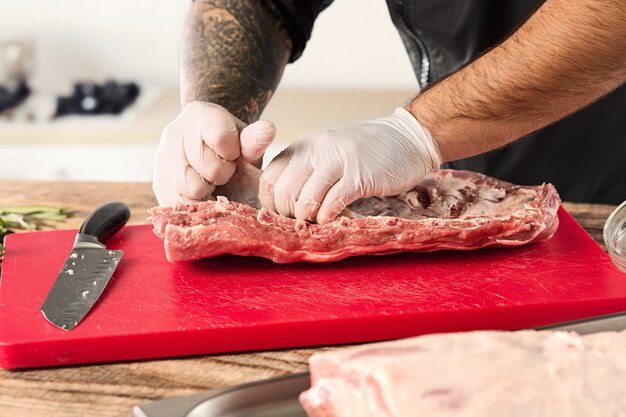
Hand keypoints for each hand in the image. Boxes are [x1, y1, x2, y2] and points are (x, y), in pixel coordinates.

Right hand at [153, 101, 275, 205]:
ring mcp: (161, 157)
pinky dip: (194, 204)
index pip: (221, 138)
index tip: (232, 154)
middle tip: (223, 170)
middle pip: (206, 168)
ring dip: (207, 191)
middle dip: (221, 174)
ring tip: (211, 181)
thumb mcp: (247, 142)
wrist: (209, 151)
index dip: (232, 153)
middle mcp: (174, 132)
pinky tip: (202, 194)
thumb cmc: (234, 148)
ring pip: (189, 189)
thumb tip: (268, 130)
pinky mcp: (158, 182)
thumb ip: (255, 140)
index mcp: (200, 114)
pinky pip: (177, 203)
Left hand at [259, 108, 440, 223]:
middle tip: (302, 223)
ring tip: (319, 222)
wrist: (407, 139)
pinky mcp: (359, 176)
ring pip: (305, 200)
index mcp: (304, 145)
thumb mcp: (327, 153)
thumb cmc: (366, 152)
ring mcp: (337, 161)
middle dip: (289, 215)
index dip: (272, 203)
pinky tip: (334, 219)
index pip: (270, 178)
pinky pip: (332, 204)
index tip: (285, 216)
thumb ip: (306, 172)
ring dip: (309, 219)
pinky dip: (328, 218)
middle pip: (284, 192)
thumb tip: (284, 206)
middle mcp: (316, 150)